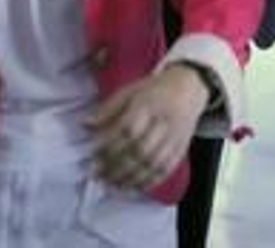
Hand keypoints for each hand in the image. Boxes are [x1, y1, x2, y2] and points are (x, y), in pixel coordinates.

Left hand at [87, 65, 207, 190]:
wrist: (189, 86)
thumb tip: (85, 125)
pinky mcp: (181, 148)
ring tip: (112, 184)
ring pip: (152, 163)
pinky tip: (134, 187)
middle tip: (98, 174)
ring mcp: (174, 137)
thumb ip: (108, 109)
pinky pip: (166, 170)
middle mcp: (163, 121)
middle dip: (117, 165)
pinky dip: (149, 182)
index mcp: (148, 104)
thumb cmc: (154, 89)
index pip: (128, 128)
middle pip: (140, 149)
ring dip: (130, 177)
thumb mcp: (130, 91)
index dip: (109, 144)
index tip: (93, 154)